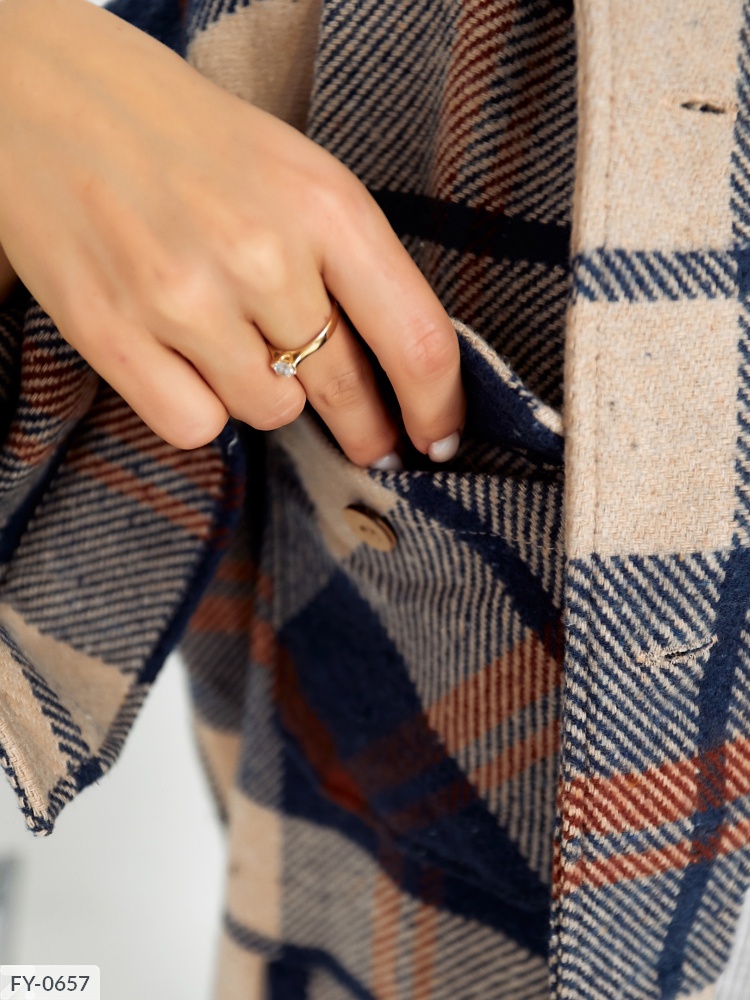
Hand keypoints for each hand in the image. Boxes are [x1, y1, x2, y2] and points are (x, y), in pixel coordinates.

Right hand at [0, 0, 464, 465]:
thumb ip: (348, 265)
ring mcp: (183, 298)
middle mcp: (261, 255)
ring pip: (268, 412)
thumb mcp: (293, 172)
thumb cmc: (183, 137)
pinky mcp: (112, 334)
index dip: (437, 407)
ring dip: (262, 393)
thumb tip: (392, 369)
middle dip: (366, 429)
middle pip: (345, 389)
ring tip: (225, 335)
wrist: (45, 96)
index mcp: (324, 204)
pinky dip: (198, 405)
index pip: (416, 338)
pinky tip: (180, 358)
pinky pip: (196, 425)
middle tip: (371, 444)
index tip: (438, 438)